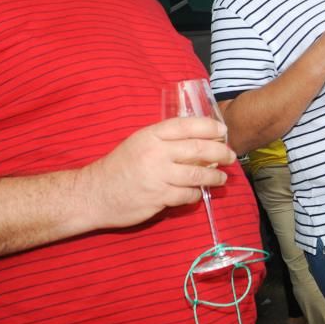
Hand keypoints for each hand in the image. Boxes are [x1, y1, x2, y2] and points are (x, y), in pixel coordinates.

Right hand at [79, 117, 234, 229]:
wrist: (94, 194)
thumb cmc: (119, 166)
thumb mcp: (139, 142)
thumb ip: (165, 139)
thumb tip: (198, 139)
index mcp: (151, 136)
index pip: (187, 125)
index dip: (209, 127)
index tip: (223, 132)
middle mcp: (156, 153)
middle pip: (198, 149)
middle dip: (220, 152)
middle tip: (230, 156)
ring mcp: (158, 176)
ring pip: (197, 174)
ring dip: (214, 176)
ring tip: (221, 177)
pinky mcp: (158, 197)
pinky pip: (187, 195)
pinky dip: (196, 194)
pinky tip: (197, 193)